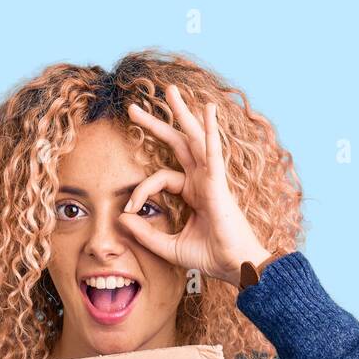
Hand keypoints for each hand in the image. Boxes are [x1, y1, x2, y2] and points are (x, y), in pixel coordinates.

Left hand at [122, 84, 270, 287]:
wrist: (236, 267)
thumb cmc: (211, 258)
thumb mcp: (169, 247)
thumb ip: (145, 233)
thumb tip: (122, 217)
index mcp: (193, 192)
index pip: (160, 178)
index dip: (140, 190)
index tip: (128, 209)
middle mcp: (203, 180)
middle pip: (178, 144)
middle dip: (156, 125)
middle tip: (132, 108)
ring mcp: (212, 179)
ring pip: (194, 139)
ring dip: (182, 114)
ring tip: (170, 91)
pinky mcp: (219, 185)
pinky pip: (213, 153)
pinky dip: (211, 131)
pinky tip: (208, 109)